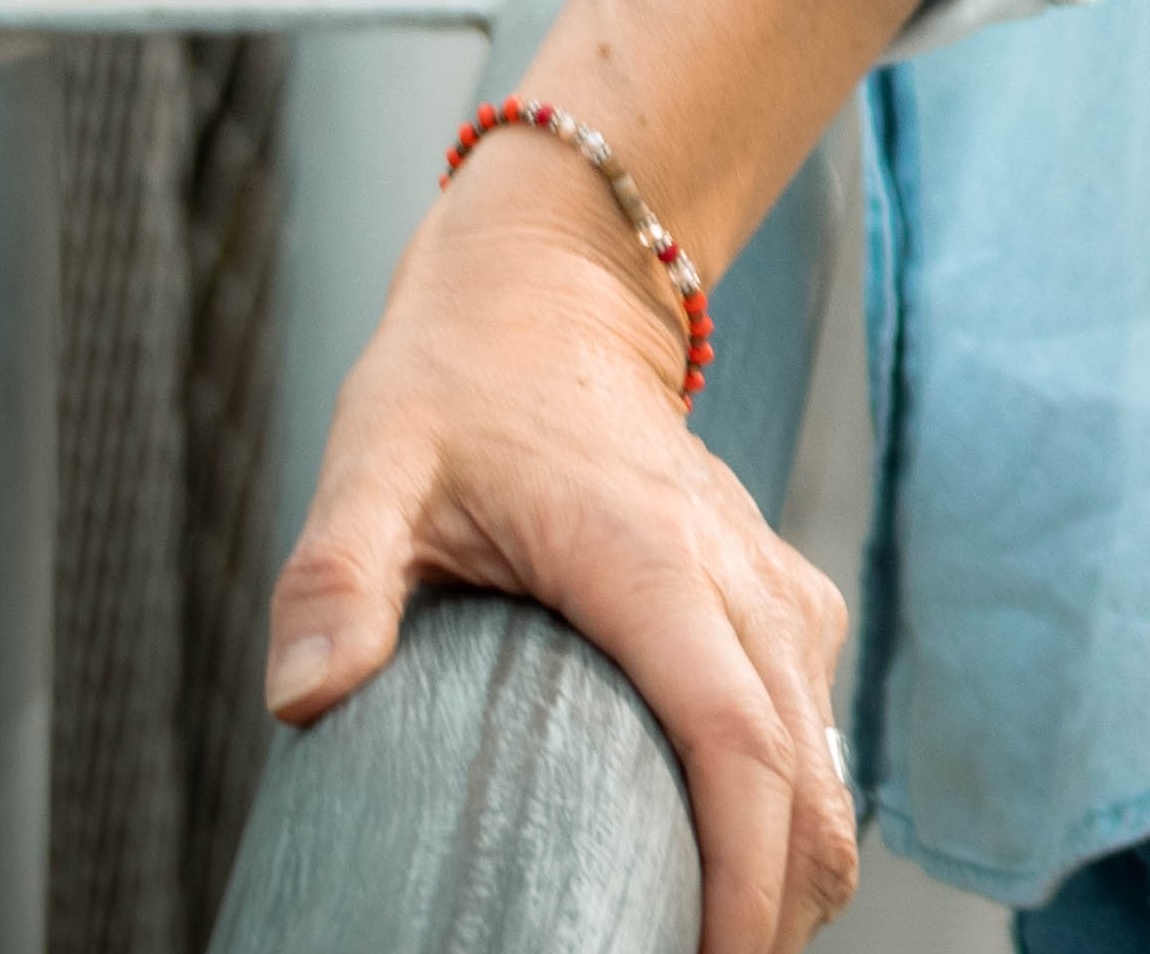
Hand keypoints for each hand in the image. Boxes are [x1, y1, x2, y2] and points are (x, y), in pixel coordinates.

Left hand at [266, 122, 857, 952]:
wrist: (552, 278)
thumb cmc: (456, 380)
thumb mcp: (372, 463)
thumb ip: (335, 577)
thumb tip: (307, 700)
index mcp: (650, 557)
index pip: (737, 740)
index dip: (744, 872)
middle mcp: (733, 571)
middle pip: (807, 773)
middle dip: (780, 904)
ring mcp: (766, 578)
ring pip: (826, 752)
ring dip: (798, 864)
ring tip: (712, 943)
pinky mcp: (773, 588)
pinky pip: (814, 717)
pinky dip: (801, 804)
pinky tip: (739, 864)